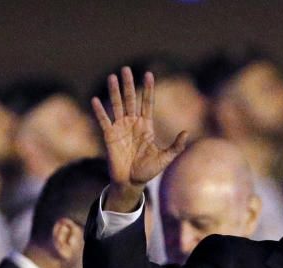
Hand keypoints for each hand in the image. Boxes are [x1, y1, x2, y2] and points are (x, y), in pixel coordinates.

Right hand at [91, 66, 187, 211]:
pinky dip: (99, 111)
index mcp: (146, 127)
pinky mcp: (109, 136)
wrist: (131, 183)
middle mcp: (132, 124)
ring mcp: (120, 128)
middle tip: (127, 69)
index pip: (147, 104)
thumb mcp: (165, 158)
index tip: (149, 74)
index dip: (148, 90)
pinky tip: (95, 99)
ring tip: (112, 76)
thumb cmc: (148, 171)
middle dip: (129, 85)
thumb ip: (176, 146)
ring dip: (114, 92)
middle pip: (130, 100)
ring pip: (117, 106)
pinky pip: (104, 121)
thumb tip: (187, 132)